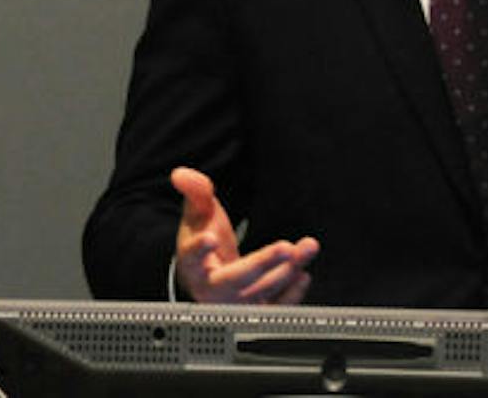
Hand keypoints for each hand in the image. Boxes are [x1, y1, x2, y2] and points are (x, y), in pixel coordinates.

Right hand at [171, 166, 318, 304]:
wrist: (210, 275)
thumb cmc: (203, 239)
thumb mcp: (197, 215)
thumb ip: (194, 192)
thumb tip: (181, 174)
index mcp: (192, 265)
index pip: (192, 257)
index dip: (200, 249)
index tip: (211, 238)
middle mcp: (212, 289)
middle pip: (236, 279)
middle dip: (262, 264)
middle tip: (285, 248)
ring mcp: (234, 304)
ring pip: (261, 292)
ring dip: (287, 272)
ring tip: (306, 248)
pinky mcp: (254, 312)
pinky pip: (274, 309)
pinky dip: (291, 295)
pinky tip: (303, 273)